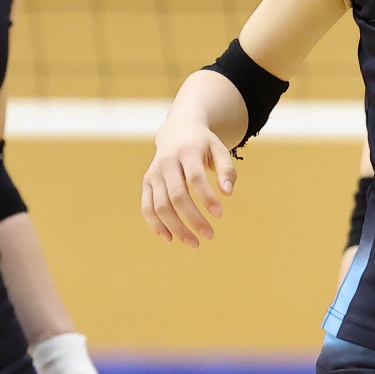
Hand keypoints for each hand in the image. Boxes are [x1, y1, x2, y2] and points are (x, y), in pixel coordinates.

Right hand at [142, 112, 236, 247]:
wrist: (177, 129)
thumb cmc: (203, 144)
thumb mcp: (219, 149)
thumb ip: (227, 169)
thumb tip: (227, 193)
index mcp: (187, 152)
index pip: (195, 177)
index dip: (206, 197)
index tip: (220, 215)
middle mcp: (167, 163)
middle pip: (177, 196)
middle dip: (193, 218)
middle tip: (210, 236)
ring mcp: (154, 173)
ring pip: (160, 205)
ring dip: (176, 227)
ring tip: (194, 244)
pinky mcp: (147, 182)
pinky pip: (147, 207)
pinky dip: (156, 224)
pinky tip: (170, 239)